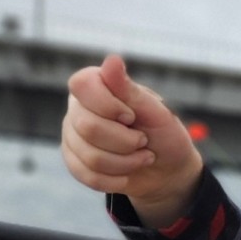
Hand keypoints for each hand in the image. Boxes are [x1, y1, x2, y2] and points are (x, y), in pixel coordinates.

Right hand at [60, 55, 203, 224]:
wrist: (167, 170)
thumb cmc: (164, 135)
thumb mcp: (157, 112)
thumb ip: (130, 90)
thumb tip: (112, 59)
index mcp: (97, 86)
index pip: (81, 85)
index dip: (108, 106)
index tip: (132, 116)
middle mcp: (79, 107)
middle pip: (88, 127)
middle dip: (126, 142)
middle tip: (143, 141)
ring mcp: (73, 134)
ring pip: (89, 155)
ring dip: (125, 163)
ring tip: (142, 157)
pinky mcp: (74, 160)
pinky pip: (86, 174)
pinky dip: (115, 179)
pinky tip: (127, 174)